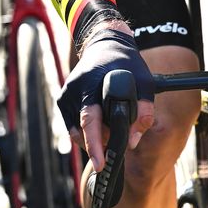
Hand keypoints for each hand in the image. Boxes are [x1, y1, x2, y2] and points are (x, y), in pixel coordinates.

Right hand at [58, 25, 154, 170]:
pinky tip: (101, 129)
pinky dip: (86, 132)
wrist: (105, 44)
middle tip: (111, 155)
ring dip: (94, 138)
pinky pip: (73, 124)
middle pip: (83, 128)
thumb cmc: (127, 64)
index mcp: (92, 82)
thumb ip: (143, 111)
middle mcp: (75, 88)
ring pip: (77, 130)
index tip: (102, 163)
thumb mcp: (145, 82)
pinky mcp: (62, 98)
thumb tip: (133, 142)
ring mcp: (66, 94)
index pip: (91, 119)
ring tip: (112, 134)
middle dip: (96, 146)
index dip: (95, 143)